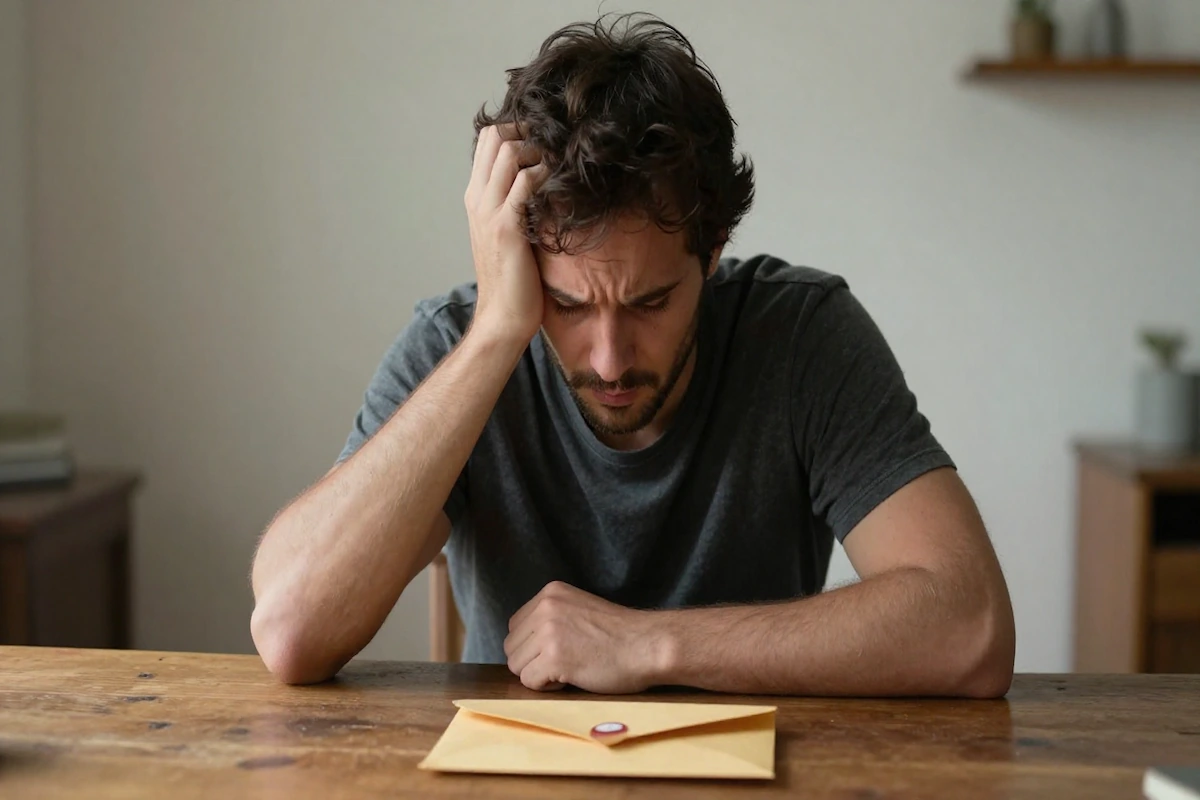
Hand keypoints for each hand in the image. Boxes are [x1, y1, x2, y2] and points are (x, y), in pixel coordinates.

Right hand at [464, 124, 547, 345]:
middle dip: (529, 129)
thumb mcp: (509, 233)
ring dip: (540, 147)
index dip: (516, 127)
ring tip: (563, 158)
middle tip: (558, 141)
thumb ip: (516, 205)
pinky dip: (546, 172)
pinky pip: (526, 182)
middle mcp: (478, 198)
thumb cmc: (514, 279)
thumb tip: (543, 183)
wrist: (503, 317)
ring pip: (509, 151)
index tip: (546, 135)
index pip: (487, 140)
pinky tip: (564, 181)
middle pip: (496, 135)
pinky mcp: (506, 226)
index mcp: (476, 197)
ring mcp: (489, 211)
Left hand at [504, 581, 666, 693]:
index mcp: (551, 593)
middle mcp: (545, 607)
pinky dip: (548, 687)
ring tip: (571, 668)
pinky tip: (573, 676)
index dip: (533, 646)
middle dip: (533, 661)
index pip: (516, 626)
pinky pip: (529, 682)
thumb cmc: (621, 635)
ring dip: (540, 674)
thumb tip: (524, 644)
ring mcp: (548, 631)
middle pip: (512, 647)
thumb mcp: (579, 611)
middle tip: (566, 662)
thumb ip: (552, 618)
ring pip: (517, 666)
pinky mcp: (553, 656)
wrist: (649, 645)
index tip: (560, 649)